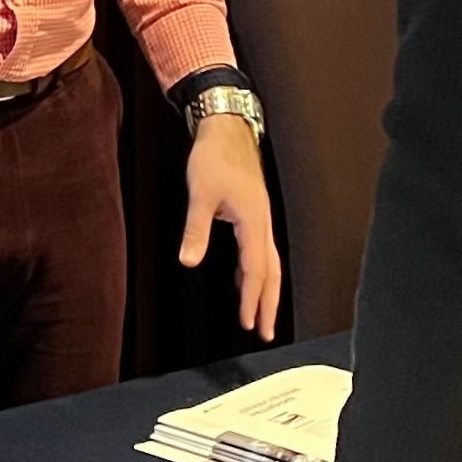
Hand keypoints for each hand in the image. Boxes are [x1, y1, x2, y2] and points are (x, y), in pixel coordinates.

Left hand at [181, 112, 284, 338]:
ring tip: (259, 314)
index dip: (251, 299)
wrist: (227, 129)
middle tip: (265, 331)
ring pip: (270, 263)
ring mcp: (261, 219)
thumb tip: (188, 261)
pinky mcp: (255, 214)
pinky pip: (261, 251)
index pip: (255, 270)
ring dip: (265, 290)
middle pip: (272, 273)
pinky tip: (245, 278)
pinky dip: (257, 271)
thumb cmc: (216, 158)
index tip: (248, 323)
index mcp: (253, 223)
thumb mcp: (200, 195)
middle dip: (269, 304)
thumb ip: (195, 230)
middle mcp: (263, 224)